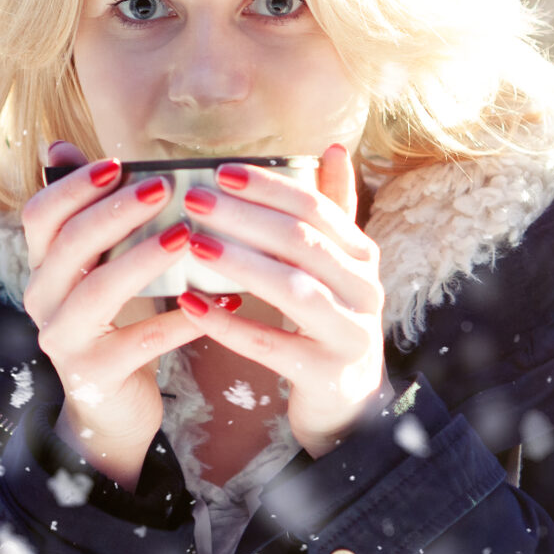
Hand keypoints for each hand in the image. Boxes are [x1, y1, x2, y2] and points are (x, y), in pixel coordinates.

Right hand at [20, 141, 198, 489]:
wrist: (111, 410)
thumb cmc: (115, 324)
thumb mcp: (99, 267)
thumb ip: (90, 213)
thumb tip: (62, 146)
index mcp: (44, 266)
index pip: (39, 214)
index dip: (73, 186)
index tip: (117, 163)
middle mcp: (42, 300)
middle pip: (67, 245)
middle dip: (116, 212)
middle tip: (163, 188)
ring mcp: (64, 340)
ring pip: (97, 291)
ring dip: (142, 258)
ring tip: (186, 236)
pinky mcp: (96, 375)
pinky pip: (140, 341)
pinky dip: (181, 320)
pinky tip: (220, 302)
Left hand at [172, 143, 387, 458]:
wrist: (350, 404)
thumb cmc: (330, 323)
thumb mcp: (338, 267)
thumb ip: (334, 212)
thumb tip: (332, 148)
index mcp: (363, 256)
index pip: (316, 209)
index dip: (270, 188)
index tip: (222, 172)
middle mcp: (364, 290)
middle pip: (302, 242)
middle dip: (246, 217)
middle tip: (194, 200)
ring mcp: (348, 333)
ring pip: (293, 289)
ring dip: (240, 263)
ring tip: (192, 244)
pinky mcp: (324, 372)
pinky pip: (271, 345)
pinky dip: (229, 324)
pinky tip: (189, 306)